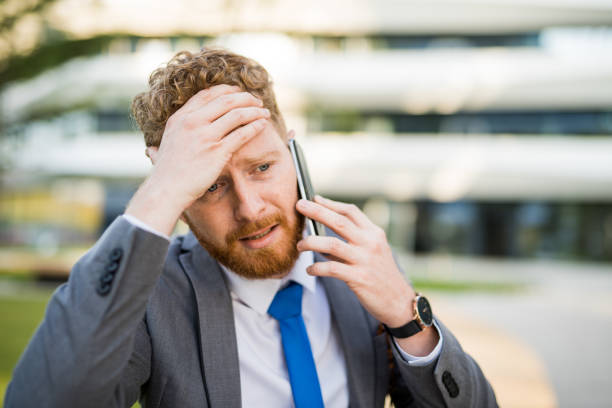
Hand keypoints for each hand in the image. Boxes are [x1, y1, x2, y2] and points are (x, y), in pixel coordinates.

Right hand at [126, 85, 269, 234]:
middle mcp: (192, 122)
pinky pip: (242, 133)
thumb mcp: (161, 148)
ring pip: (237, 114)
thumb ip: (166, 142)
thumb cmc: (166, 174)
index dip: (226, 90)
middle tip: (257, 101)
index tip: (239, 92)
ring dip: (254, 110)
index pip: (207, 94)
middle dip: (245, 98)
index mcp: (180, 118)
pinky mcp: (217, 151)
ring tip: (264, 112)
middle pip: (226, 100)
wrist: (167, 190)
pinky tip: (262, 125)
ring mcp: (205, 136)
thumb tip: (152, 149)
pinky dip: (255, 126)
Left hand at [296, 195, 413, 327]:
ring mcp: (365, 260)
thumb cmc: (382, 276)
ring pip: (331, 244)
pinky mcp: (359, 278)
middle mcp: (370, 243)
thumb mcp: (373, 252)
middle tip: (299, 205)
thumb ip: (351, 243)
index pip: (351, 212)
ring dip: (311, 242)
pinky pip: (331, 269)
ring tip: (300, 245)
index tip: (315, 199)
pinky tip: (310, 269)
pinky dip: (317, 267)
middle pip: (339, 222)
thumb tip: (320, 238)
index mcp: (375, 234)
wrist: (399, 302)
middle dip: (317, 211)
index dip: (331, 204)